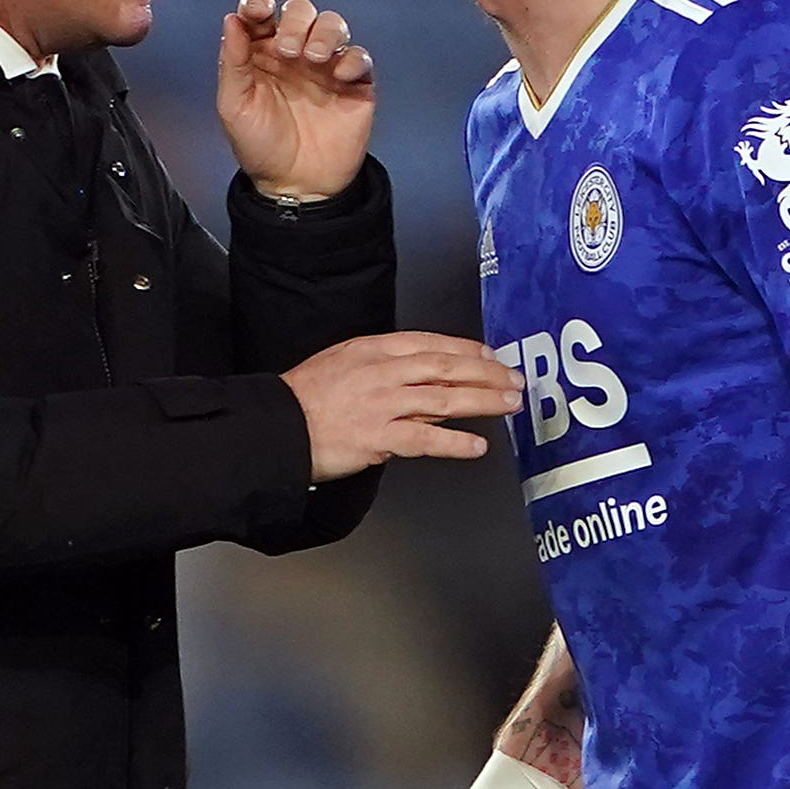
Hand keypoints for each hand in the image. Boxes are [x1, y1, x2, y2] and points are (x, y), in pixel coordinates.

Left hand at [217, 0, 372, 201]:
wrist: (297, 186)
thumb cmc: (260, 147)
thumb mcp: (235, 106)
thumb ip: (233, 61)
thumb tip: (231, 19)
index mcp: (261, 54)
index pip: (262, 14)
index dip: (259, 4)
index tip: (258, 11)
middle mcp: (295, 54)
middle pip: (301, 11)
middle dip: (295, 21)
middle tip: (288, 50)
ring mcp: (326, 67)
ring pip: (333, 25)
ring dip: (324, 32)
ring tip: (314, 58)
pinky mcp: (354, 84)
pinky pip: (360, 56)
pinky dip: (352, 58)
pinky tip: (338, 75)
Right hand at [283, 333, 521, 481]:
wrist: (277, 426)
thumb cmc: (303, 398)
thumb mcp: (342, 362)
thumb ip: (380, 366)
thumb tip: (415, 375)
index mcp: (374, 349)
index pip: (431, 343)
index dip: (467, 349)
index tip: (490, 356)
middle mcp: (383, 372)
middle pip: (447, 367)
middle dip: (486, 373)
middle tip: (513, 379)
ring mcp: (383, 405)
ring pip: (444, 399)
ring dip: (482, 401)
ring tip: (508, 405)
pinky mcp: (379, 437)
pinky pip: (426, 439)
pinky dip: (455, 443)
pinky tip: (476, 446)